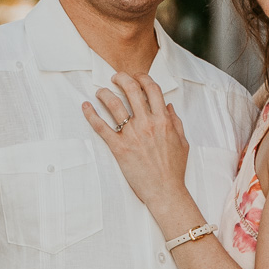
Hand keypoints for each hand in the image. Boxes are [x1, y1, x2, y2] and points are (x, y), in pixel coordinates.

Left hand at [83, 73, 190, 212]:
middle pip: (131, 90)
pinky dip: (91, 115)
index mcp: (163, 120)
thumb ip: (175, 122)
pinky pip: (101, 127)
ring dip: (105, 93)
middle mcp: (147, 123)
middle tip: (115, 78)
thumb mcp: (182, 142)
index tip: (137, 77)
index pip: (152, 89)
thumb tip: (168, 106)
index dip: (143, 78)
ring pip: (114, 105)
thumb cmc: (174, 169)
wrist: (165, 191)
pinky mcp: (119, 147)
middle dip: (121, 78)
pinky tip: (86, 107)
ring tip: (100, 92)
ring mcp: (132, 135)